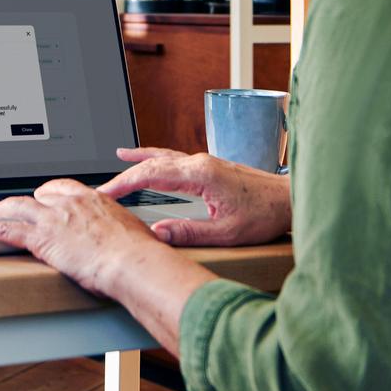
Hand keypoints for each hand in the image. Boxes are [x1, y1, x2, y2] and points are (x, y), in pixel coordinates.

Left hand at [0, 179, 165, 300]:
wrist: (131, 261)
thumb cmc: (139, 253)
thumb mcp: (133, 233)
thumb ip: (124, 232)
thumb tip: (134, 240)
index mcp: (94, 199)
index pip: (64, 188)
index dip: (51, 193)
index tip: (47, 198)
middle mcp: (70, 203)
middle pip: (39, 196)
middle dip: (28, 202)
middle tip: (19, 208)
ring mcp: (53, 219)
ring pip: (18, 208)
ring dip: (3, 210)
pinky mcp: (41, 238)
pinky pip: (7, 230)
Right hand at [100, 148, 290, 246]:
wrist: (289, 200)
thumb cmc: (264, 215)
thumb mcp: (227, 232)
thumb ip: (191, 233)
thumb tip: (157, 233)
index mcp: (201, 175)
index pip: (152, 174)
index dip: (125, 183)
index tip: (105, 193)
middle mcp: (200, 163)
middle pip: (152, 163)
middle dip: (124, 175)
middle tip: (100, 189)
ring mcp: (205, 162)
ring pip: (162, 157)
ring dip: (138, 161)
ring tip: (116, 159)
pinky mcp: (209, 166)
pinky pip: (173, 158)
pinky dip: (155, 158)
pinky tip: (147, 157)